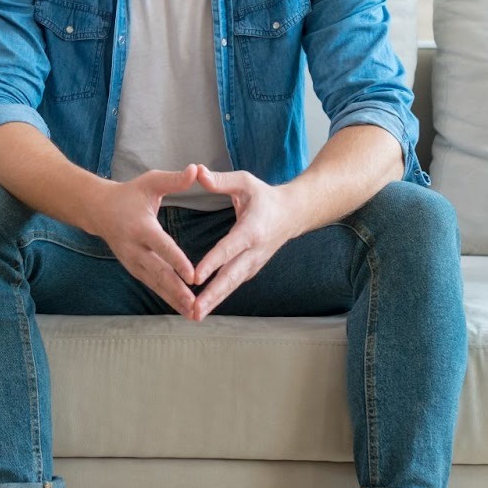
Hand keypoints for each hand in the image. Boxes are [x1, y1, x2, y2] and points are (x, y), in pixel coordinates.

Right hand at [89, 165, 199, 318]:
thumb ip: (174, 180)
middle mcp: (135, 248)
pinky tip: (184, 310)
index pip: (162, 246)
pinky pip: (153, 286)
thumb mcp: (150, 182)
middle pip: (159, 272)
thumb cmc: (129, 194)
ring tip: (193, 313)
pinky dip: (168, 299)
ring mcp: (132, 262)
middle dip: (177, 290)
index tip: (193, 275)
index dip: (177, 261)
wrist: (98, 210)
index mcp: (141, 227)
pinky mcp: (134, 270)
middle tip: (195, 304)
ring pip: (156, 284)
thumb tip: (197, 169)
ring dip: (174, 300)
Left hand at [189, 165, 301, 320]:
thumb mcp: (245, 182)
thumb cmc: (264, 196)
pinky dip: (220, 297)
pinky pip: (234, 284)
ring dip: (214, 301)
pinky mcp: (251, 269)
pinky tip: (204, 307)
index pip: (229, 249)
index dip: (212, 263)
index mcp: (252, 229)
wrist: (292, 213)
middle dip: (212, 295)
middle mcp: (254, 251)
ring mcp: (254, 263)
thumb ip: (221, 180)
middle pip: (231, 276)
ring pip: (232, 285)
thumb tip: (197, 172)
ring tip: (194, 315)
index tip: (195, 277)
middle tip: (194, 310)